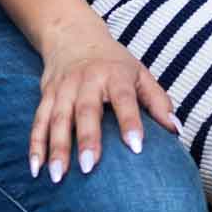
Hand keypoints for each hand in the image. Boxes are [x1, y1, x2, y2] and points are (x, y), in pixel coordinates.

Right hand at [30, 22, 178, 182]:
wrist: (73, 35)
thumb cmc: (114, 62)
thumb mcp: (139, 73)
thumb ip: (158, 101)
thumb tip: (176, 130)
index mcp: (115, 74)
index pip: (125, 99)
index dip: (131, 122)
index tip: (137, 148)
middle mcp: (87, 80)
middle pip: (86, 110)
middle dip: (87, 139)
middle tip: (89, 167)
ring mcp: (64, 88)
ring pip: (58, 119)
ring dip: (56, 148)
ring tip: (58, 176)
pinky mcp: (46, 95)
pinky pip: (39, 121)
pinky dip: (35, 145)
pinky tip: (36, 168)